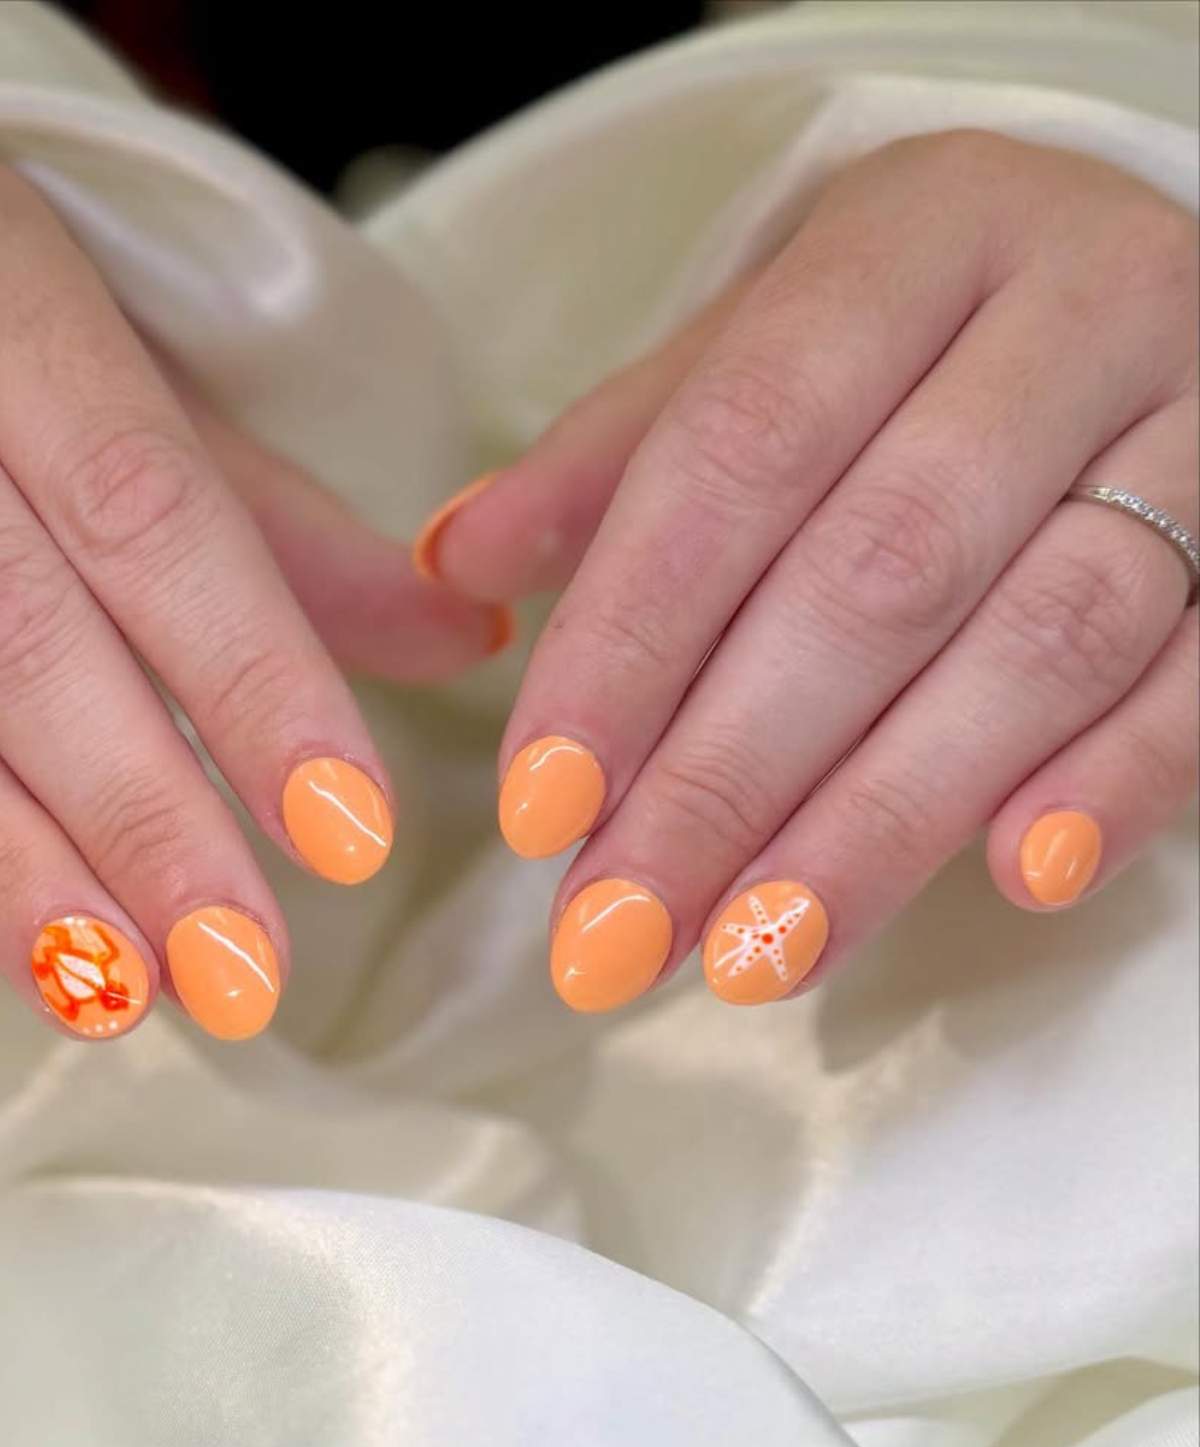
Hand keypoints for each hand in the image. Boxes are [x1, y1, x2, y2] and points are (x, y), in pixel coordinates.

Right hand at [0, 167, 508, 1041]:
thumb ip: (284, 519)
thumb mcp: (134, 365)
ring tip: (125, 996)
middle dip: (141, 818)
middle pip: (24, 634)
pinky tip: (33, 949)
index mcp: (14, 307)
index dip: (252, 680)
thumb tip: (471, 636)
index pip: (150, 513)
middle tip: (245, 977)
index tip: (351, 834)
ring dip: (23, 869)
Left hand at [416, 131, 1197, 1010]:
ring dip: (885, 819)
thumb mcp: (778, 338)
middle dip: (731, 774)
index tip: (542, 807)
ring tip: (755, 956)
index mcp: (920, 233)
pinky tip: (1013, 876)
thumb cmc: (932, 334)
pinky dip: (1116, 780)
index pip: (743, 445)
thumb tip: (462, 565)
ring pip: (1042, 638)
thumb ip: (628, 452)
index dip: (632, 639)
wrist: (1154, 291)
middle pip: (881, 567)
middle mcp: (1076, 305)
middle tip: (618, 928)